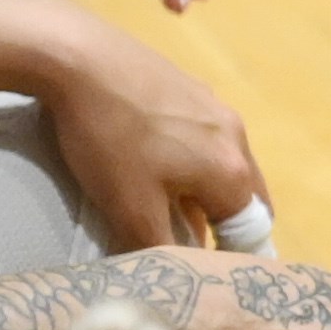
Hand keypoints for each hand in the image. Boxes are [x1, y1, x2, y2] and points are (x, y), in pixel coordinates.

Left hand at [30, 21, 268, 250]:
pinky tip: (151, 157)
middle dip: (224, 224)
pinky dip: (190, 158)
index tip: (207, 271)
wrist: (78, 55)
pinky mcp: (190, 86)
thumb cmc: (108, 139)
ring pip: (223, 164)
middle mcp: (237, 137)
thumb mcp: (129, 207)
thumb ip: (161, 247)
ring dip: (206, 190)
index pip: (252, 231)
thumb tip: (178, 273)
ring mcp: (215, 106)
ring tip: (166, 201)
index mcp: (232, 171)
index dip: (231, 256)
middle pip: (245, 196)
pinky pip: (203, 136)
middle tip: (189, 242)